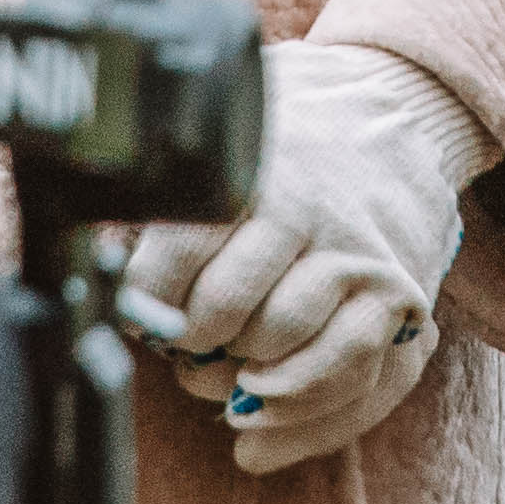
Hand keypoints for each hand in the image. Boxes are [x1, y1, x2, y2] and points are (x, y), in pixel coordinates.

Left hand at [116, 40, 487, 474]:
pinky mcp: (396, 294)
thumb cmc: (296, 127)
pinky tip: (261, 395)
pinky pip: (343, 369)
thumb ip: (170, 180)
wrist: (402, 104)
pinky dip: (296, 400)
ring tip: (221, 358)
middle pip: (224, 308)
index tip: (138, 306)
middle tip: (179, 337)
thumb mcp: (234, 126)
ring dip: (236, 368)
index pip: (178, 249)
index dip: (145, 296)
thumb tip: (102, 252)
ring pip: (278, 343)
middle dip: (188, 338)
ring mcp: (358, 257)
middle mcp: (311, 211)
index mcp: (257, 167)